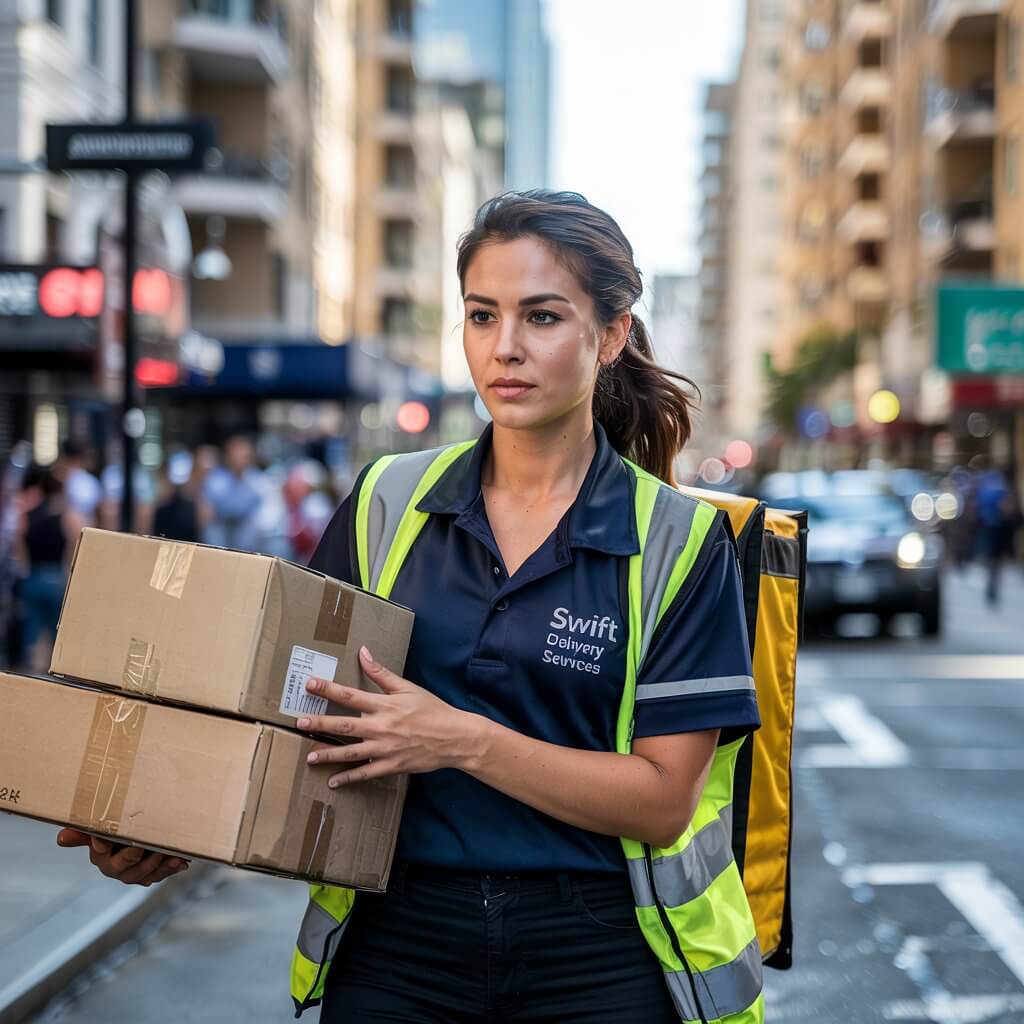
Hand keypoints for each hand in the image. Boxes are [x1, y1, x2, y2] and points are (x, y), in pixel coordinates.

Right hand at [57, 828, 188, 885]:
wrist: (139, 830)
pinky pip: (159, 875)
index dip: (103, 846)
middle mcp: (115, 868)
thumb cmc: (115, 827)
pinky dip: (171, 868)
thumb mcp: (102, 826)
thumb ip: (85, 832)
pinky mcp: (150, 874)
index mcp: (100, 855)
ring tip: (170, 855)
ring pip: (144, 874)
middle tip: (145, 848)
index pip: (100, 851)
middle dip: (135, 859)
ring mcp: (133, 873)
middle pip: (124, 869)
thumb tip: (61, 839)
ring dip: (157, 865)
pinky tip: (181, 862)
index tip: (106, 842)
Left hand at [297, 646, 484, 787]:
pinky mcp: (391, 765)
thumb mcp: (408, 687)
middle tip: (300, 723)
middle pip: (345, 725)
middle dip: (320, 724)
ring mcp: (385, 748)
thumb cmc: (432, 709)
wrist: (455, 737)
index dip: (328, 689)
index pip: (350, 695)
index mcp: (385, 705)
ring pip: (351, 752)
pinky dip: (349, 778)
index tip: (309, 684)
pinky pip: (366, 773)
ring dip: (329, 754)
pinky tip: (333, 781)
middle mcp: (382, 727)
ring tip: (309, 756)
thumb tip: (363, 652)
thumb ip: (382, 673)